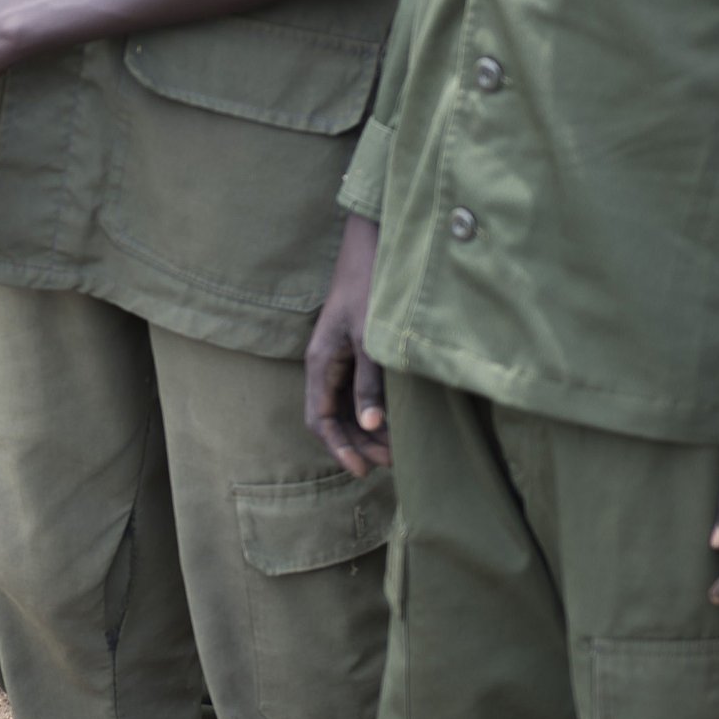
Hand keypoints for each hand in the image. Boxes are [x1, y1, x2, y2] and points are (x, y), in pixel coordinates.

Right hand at [304, 213, 390, 476]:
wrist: (373, 249)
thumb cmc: (370, 289)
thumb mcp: (371, 339)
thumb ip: (369, 382)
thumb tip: (371, 425)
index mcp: (320, 364)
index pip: (320, 420)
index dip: (340, 448)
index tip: (364, 469)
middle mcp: (325, 366)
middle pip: (333, 419)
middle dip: (358, 444)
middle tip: (392, 462)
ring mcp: (340, 360)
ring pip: (347, 408)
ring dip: (368, 430)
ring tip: (398, 447)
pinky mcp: (356, 353)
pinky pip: (359, 393)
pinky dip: (375, 411)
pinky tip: (397, 419)